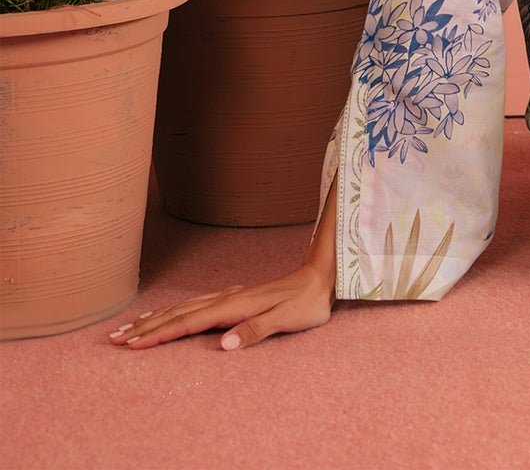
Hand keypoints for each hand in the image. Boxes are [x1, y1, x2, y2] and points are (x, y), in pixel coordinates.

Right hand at [107, 262, 334, 351]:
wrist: (321, 277)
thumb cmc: (306, 303)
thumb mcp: (287, 319)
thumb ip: (255, 331)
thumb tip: (223, 345)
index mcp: (234, 305)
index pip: (188, 323)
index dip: (159, 334)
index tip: (132, 345)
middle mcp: (227, 298)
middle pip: (178, 314)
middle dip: (146, 328)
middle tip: (115, 340)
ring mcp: (229, 296)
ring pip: (183, 308)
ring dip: (155, 319)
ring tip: (130, 329)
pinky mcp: (233, 298)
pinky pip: (194, 306)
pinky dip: (173, 312)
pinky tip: (165, 316)